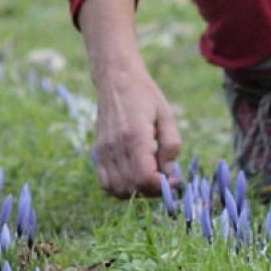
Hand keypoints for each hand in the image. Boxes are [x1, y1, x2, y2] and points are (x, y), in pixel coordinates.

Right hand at [77, 0, 181, 196]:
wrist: (115, 79)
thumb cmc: (145, 95)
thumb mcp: (166, 116)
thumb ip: (170, 146)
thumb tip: (170, 175)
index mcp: (134, 135)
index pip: (145, 177)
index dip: (161, 186)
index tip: (173, 180)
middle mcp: (115, 146)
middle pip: (132, 187)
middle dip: (152, 190)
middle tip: (164, 178)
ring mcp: (103, 151)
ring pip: (118, 190)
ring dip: (136, 191)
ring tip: (149, 176)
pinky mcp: (97, 152)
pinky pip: (105, 184)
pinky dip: (120, 188)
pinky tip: (133, 176)